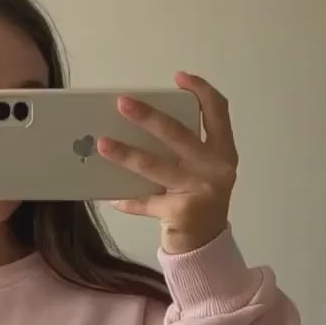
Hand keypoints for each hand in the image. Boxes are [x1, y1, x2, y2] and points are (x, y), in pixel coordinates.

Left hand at [96, 71, 237, 253]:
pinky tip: (110, 197)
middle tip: (122, 103)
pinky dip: (127, 200)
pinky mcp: (182, 212)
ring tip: (102, 144)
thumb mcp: (200, 173)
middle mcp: (216, 168)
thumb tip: (137, 131)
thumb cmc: (196, 202)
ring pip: (155, 166)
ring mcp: (200, 190)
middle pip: (178, 134)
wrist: (204, 247)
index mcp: (223, 152)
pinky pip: (145, 202)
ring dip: (125, 154)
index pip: (218, 111)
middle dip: (148, 116)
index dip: (200, 90)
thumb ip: (183, 153)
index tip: (178, 77)